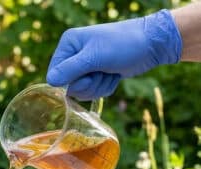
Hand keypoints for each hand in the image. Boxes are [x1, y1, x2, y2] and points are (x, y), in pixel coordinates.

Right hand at [46, 9, 181, 99]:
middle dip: (90, 84)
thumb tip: (50, 81)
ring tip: (111, 71)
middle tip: (103, 71)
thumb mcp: (94, 57)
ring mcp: (86, 66)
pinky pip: (95, 91)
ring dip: (100, 86)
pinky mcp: (98, 74)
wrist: (150, 45)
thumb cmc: (122, 45)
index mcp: (69, 44)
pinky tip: (115, 74)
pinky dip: (106, 86)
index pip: (55, 74)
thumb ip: (71, 70)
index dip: (72, 81)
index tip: (89, 74)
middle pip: (70, 86)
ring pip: (84, 91)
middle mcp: (74, 54)